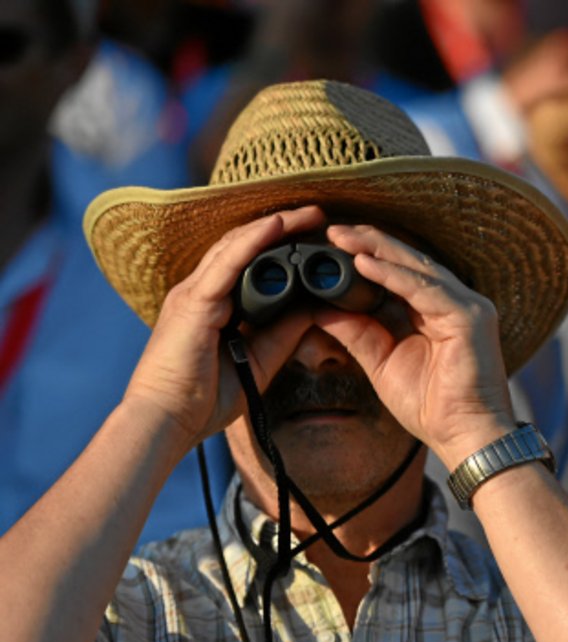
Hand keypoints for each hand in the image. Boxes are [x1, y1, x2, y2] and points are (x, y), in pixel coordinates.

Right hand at [123, 207, 322, 446]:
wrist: (167, 421)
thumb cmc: (203, 399)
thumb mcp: (259, 359)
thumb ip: (283, 333)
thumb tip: (315, 309)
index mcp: (213, 305)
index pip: (248, 263)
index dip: (279, 247)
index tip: (314, 238)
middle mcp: (201, 292)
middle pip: (244, 246)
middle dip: (282, 228)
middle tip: (317, 215)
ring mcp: (194, 293)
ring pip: (237, 245)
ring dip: (274, 226)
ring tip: (307, 213)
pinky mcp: (193, 302)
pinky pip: (227, 263)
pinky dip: (253, 241)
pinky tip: (276, 225)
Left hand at [314, 224, 516, 469]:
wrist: (465, 437)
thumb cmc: (431, 408)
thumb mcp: (382, 362)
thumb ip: (357, 333)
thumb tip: (320, 308)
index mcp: (438, 311)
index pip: (401, 272)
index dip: (368, 254)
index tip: (330, 244)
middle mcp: (456, 302)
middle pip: (409, 262)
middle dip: (370, 242)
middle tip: (332, 229)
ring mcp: (467, 306)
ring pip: (417, 268)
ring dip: (378, 250)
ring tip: (343, 238)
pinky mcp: (470, 317)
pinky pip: (425, 289)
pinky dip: (393, 275)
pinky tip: (364, 264)